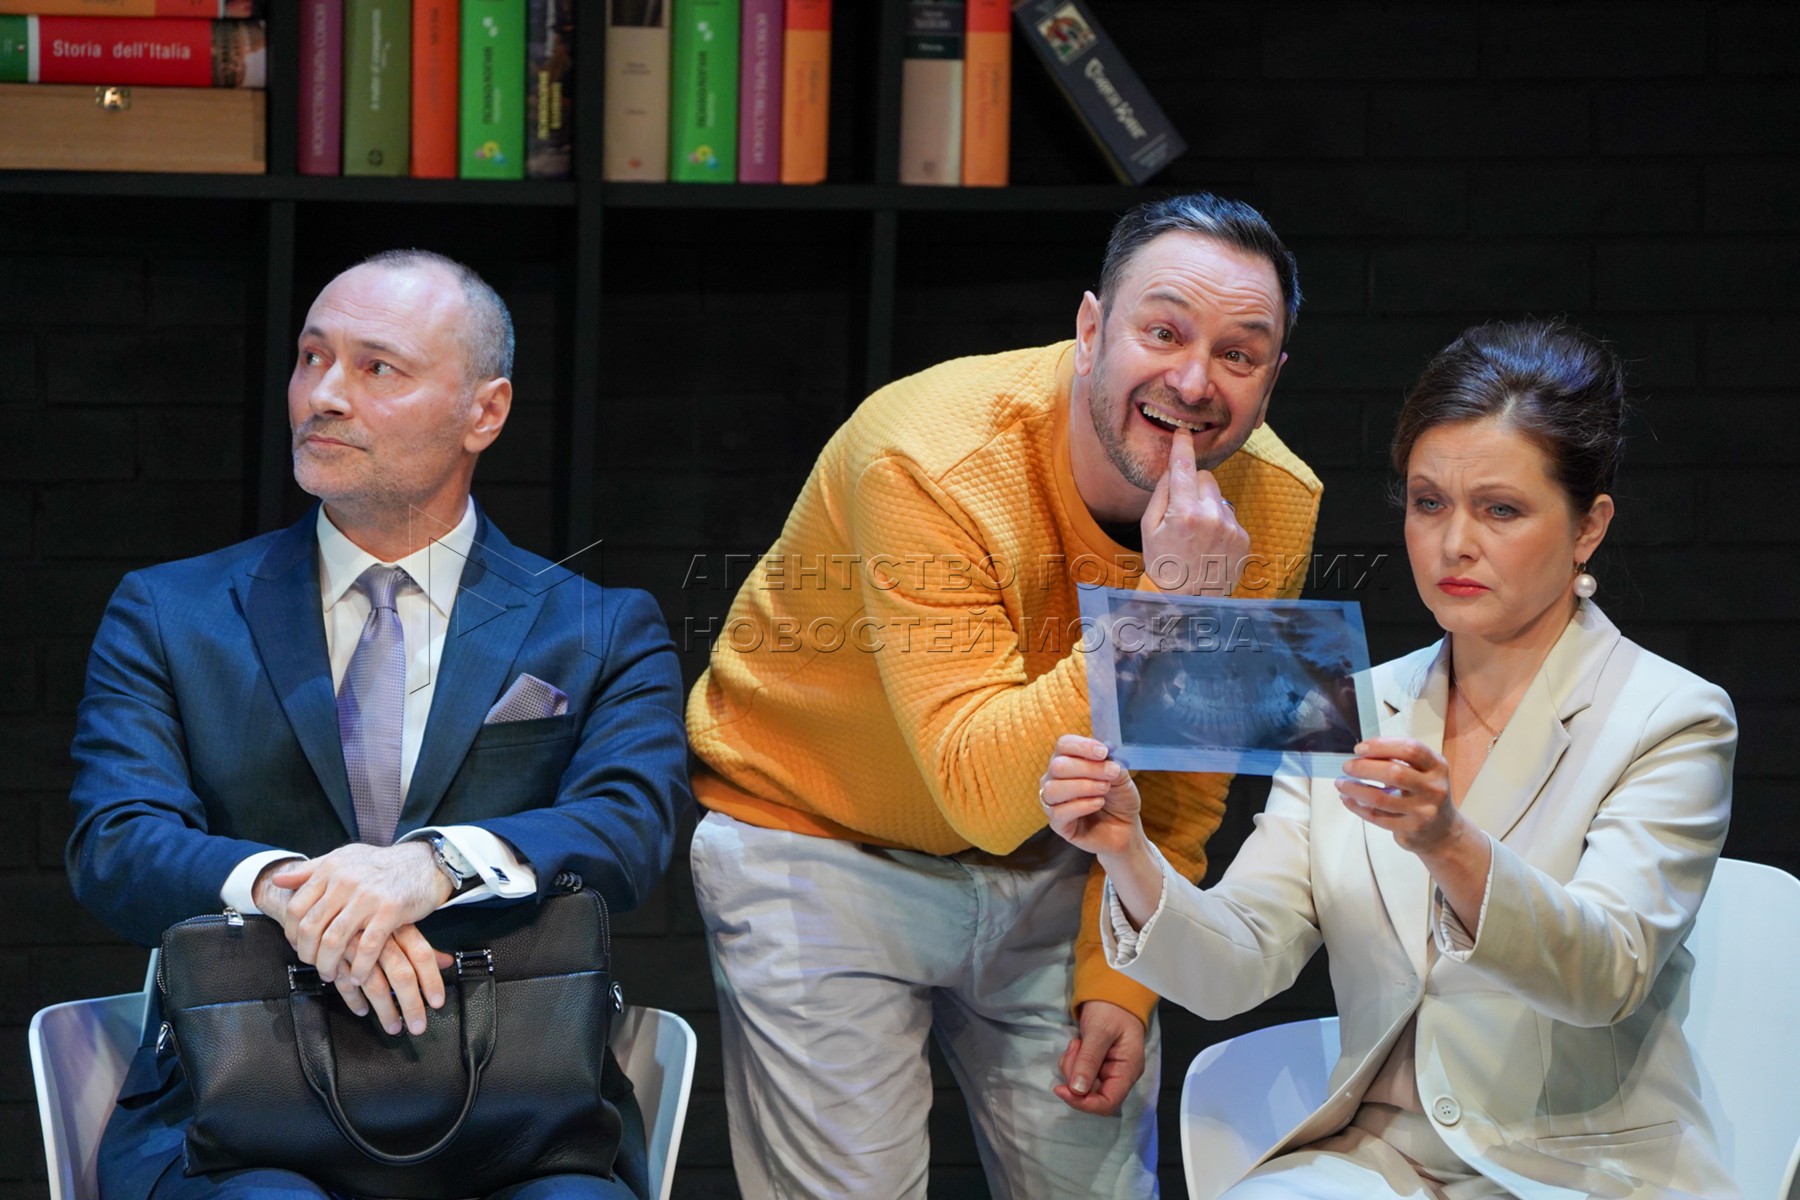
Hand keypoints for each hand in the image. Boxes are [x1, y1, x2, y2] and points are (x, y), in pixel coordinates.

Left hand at [262, 843, 453, 1032]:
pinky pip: (367, 947)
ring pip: (334, 940)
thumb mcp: (343, 859)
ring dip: (329, 965)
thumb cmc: (381, 865)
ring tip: (331, 975)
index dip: (291, 933)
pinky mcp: (390, 911)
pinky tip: (358, 976)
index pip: (296, 908)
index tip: (298, 946)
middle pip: (311, 928)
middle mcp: (345, 881)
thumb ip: (309, 870)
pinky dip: (359, 967)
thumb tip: (278, 879)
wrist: (425, 862)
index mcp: (330, 869)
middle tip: (314, 965)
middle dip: (308, 954)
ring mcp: (367, 896)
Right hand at [1040, 735, 1142, 856]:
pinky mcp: (1058, 824)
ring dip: (1083, 787)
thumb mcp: (1120, 777)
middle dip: (1088, 768)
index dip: (1082, 746)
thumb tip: (1105, 754)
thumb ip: (1111, 763)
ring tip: (1104, 790)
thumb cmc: (1120, 799)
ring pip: (1053, 788)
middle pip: (1058, 765)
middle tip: (1111, 775)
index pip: (1064, 745)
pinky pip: (1059, 812)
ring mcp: (1053, 802)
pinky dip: (1081, 805)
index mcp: (1069, 761)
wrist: (1126, 828)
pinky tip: (1098, 803)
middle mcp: (1055, 779)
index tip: (1103, 752)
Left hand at [1053, 1000, 1145, 1115]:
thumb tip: (1078, 1090)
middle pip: (1092, 1095)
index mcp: (1128, 1070)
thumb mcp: (1099, 1031)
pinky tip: (1077, 1044)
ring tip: (1077, 1042)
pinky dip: (1072, 1062)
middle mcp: (1119, 1076)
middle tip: (1074, 1048)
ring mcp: (1107, 1071)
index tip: (1062, 1089)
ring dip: (1072, 1066)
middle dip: (1075, 1077)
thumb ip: (1089, 1060)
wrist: (1112, 992)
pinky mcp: (1095, 1066)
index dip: (1084, 1103)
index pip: (1108, 1103)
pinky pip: (1078, 1074)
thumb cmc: (1111, 1009)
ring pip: (1081, 1085)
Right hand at [1140, 427, 1248, 595]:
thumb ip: (1161, 494)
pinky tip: (1209, 544)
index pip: (1185, 468)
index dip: (1182, 448)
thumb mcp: (1148, 529)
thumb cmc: (1162, 564)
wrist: (1187, 602)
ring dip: (1208, 506)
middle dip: (1194, 486)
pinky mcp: (1243, 538)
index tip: (1184, 434)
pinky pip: (1229, 515)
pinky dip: (1219, 523)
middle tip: (1182, 512)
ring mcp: (1231, 528)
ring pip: (1218, 496)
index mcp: (1184, 513)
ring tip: (1196, 534)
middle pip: (1206, 478)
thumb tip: (1173, 469)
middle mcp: (1212, 516)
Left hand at [1336, 737, 1460, 854]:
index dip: (1382, 746)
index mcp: (1437, 767)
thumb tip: (1362, 753)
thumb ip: (1399, 759)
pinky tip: (1348, 799)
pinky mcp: (1411, 829)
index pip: (1410, 749)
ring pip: (1381, 798)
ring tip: (1341, 783)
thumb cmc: (1425, 793)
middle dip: (1364, 768)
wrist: (1442, 831)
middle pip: (1394, 773)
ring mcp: (1424, 811)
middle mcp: (1434, 788)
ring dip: (1355, 789)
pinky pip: (1377, 817)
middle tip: (1347, 766)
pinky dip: (1357, 806)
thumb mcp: (1423, 771)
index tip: (1360, 748)